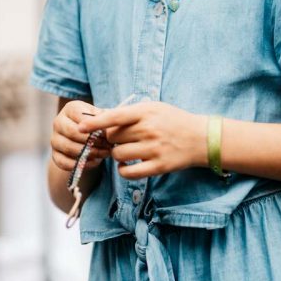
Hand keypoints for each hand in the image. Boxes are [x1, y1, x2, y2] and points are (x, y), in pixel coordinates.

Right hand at [50, 101, 111, 175]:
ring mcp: (54, 139)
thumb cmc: (97, 123)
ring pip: (68, 148)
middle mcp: (58, 122)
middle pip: (72, 133)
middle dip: (92, 141)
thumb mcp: (101, 116)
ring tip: (104, 153)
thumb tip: (106, 129)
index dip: (96, 129)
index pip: (81, 119)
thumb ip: (104, 119)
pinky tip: (95, 161)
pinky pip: (65, 163)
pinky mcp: (55, 154)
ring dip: (89, 153)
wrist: (86, 136)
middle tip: (107, 146)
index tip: (108, 135)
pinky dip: (81, 164)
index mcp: (70, 108)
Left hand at [82, 100, 204, 179]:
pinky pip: (128, 172)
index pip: (115, 117)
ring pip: (118, 155)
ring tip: (127, 151)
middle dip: (112, 139)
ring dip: (117, 154)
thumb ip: (131, 113)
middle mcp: (149, 130)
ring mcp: (153, 149)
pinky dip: (123, 170)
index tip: (80, 127)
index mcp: (146, 112)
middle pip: (113, 138)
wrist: (201, 139)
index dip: (95, 123)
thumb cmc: (173, 121)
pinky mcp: (158, 167)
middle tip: (121, 139)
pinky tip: (127, 165)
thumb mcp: (154, 108)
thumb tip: (102, 119)